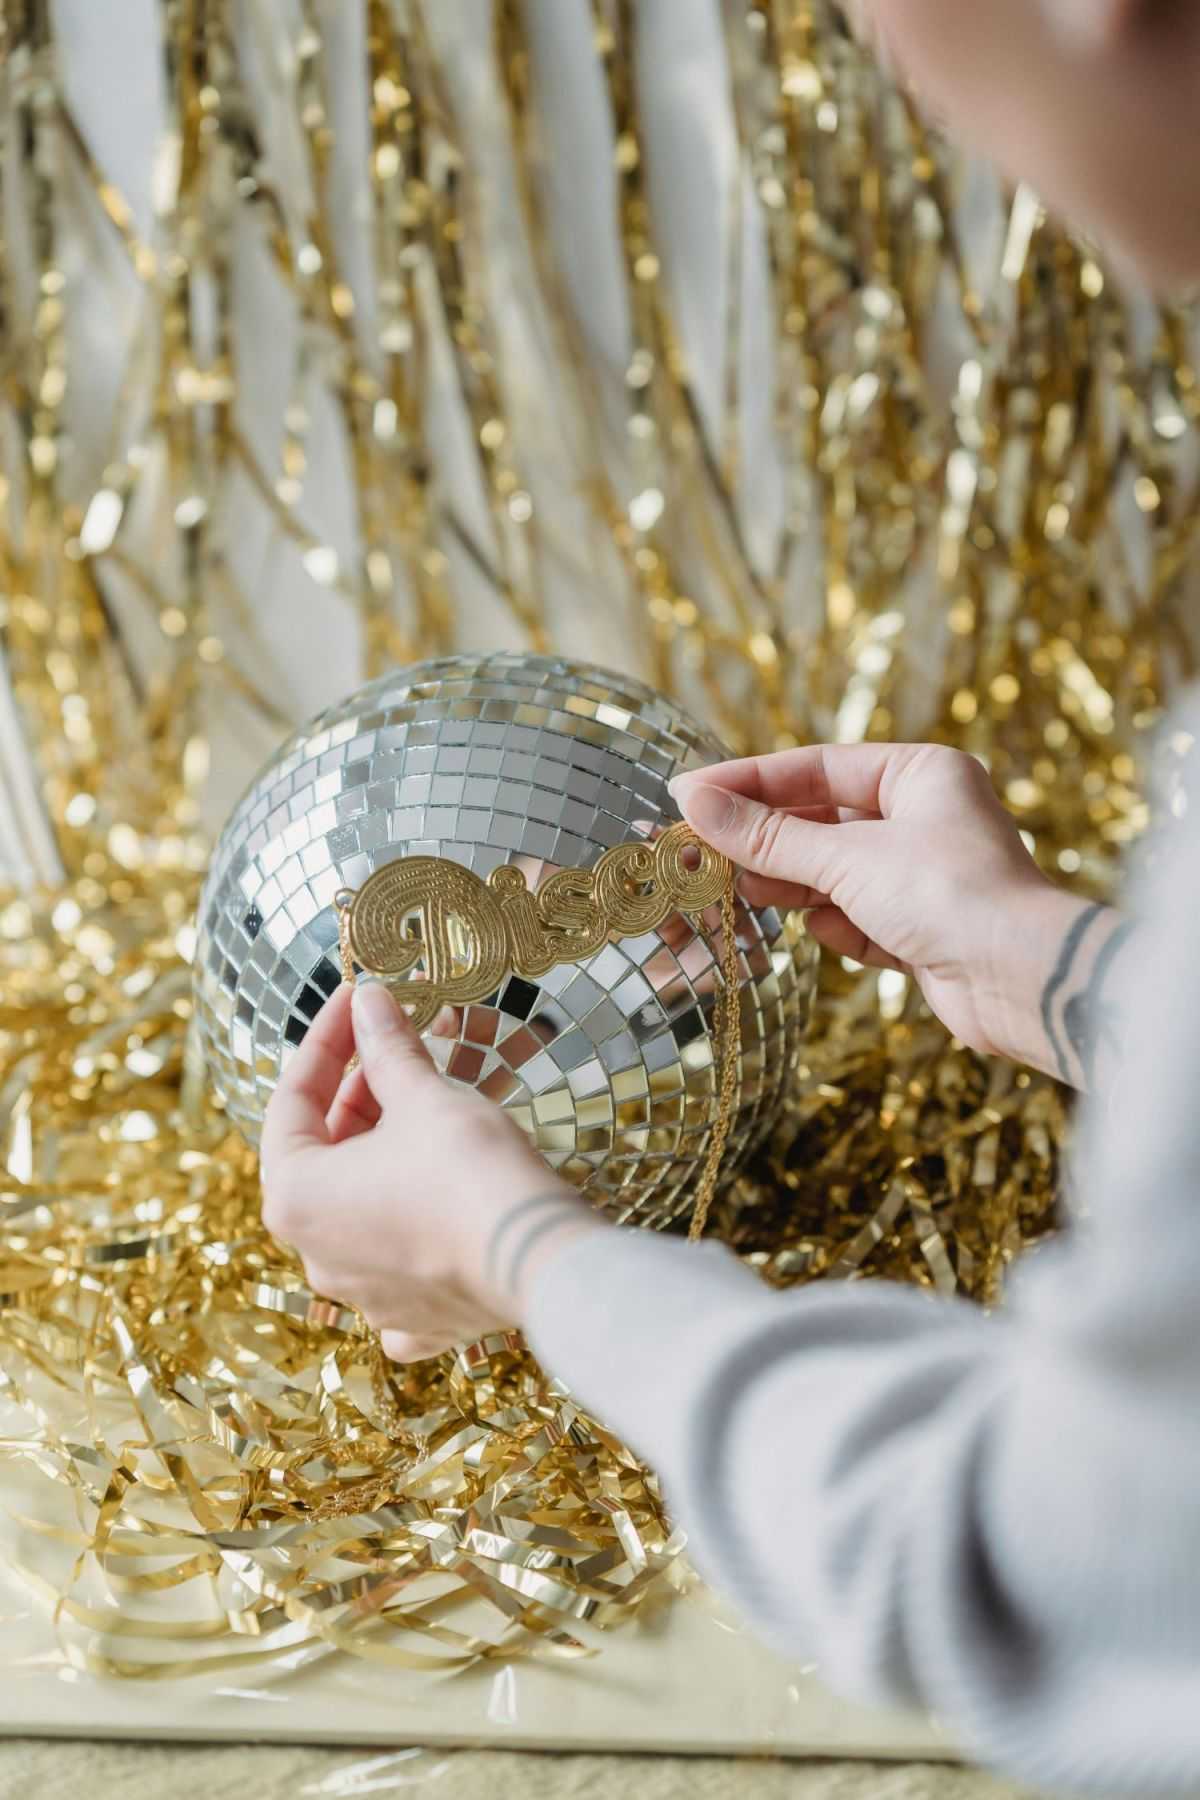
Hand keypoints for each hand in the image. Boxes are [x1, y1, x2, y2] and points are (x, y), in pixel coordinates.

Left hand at [260, 981, 604, 1361]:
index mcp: (295, 1198)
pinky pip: (401, 1266)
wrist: (540, 1261)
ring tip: (429, 1104)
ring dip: (389, 1152)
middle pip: (326, 1154)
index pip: (291, 1101)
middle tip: (395, 1046)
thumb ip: (387, 1048)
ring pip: (363, 1207)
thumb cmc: (469, 1174)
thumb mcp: (424, 1097)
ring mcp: (364, 1294)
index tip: (356, 1004)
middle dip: (360, 1095)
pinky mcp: (415, 1318)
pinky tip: (436, 1200)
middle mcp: (316, 1254)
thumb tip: (369, 1003)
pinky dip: (414, 1228)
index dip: (327, 1042)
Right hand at [671, 743, 1124, 1085]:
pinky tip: (822, 930)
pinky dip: (835, 924)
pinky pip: (856, 916)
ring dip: (789, 885)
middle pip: (820, 821)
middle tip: (696, 851)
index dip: (747, 781)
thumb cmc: (949, 895)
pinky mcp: (921, 929)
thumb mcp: (846, 858)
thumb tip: (694, 803)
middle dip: (763, 841)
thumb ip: (767, 837)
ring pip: (832, 872)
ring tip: (737, 891)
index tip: (688, 795)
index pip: (815, 767)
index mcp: (920, 774)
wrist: (1022, 981)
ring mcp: (923, 875)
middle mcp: (925, 817)